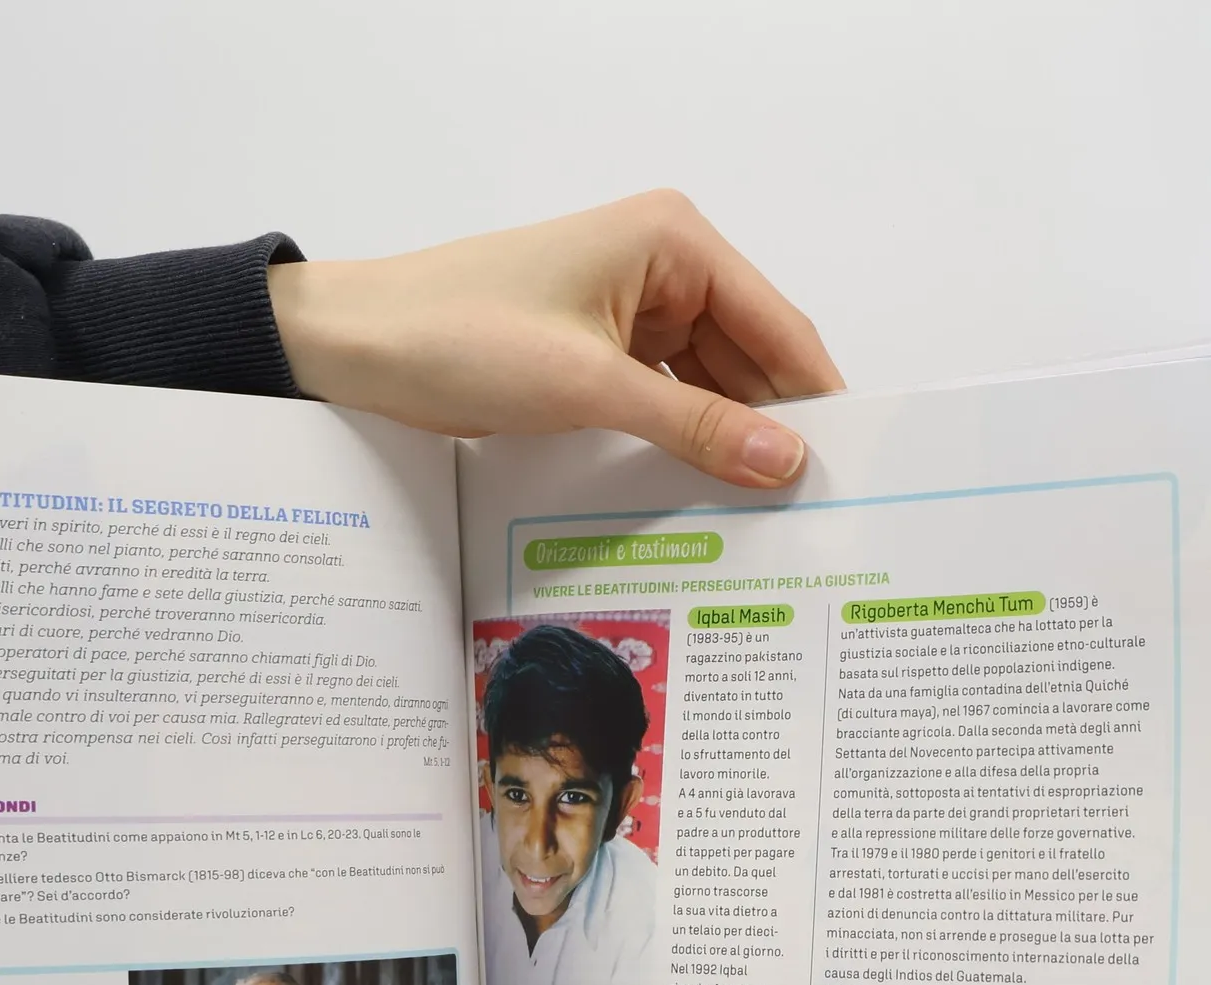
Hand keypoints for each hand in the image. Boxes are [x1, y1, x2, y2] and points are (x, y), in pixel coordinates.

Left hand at [268, 191, 842, 489]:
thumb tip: (785, 462)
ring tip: (769, 516)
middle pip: (752, 359)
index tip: (853, 470)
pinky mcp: (602, 352)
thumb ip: (696, 426)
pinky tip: (707, 493)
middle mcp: (664, 266)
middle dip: (776, 429)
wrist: (357, 346)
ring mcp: (633, 311)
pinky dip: (686, 442)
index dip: (818, 400)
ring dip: (731, 443)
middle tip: (814, 512)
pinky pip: (669, 400)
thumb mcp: (590, 387)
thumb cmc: (460, 334)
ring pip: (713, 386)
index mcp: (674, 241)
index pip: (779, 327)